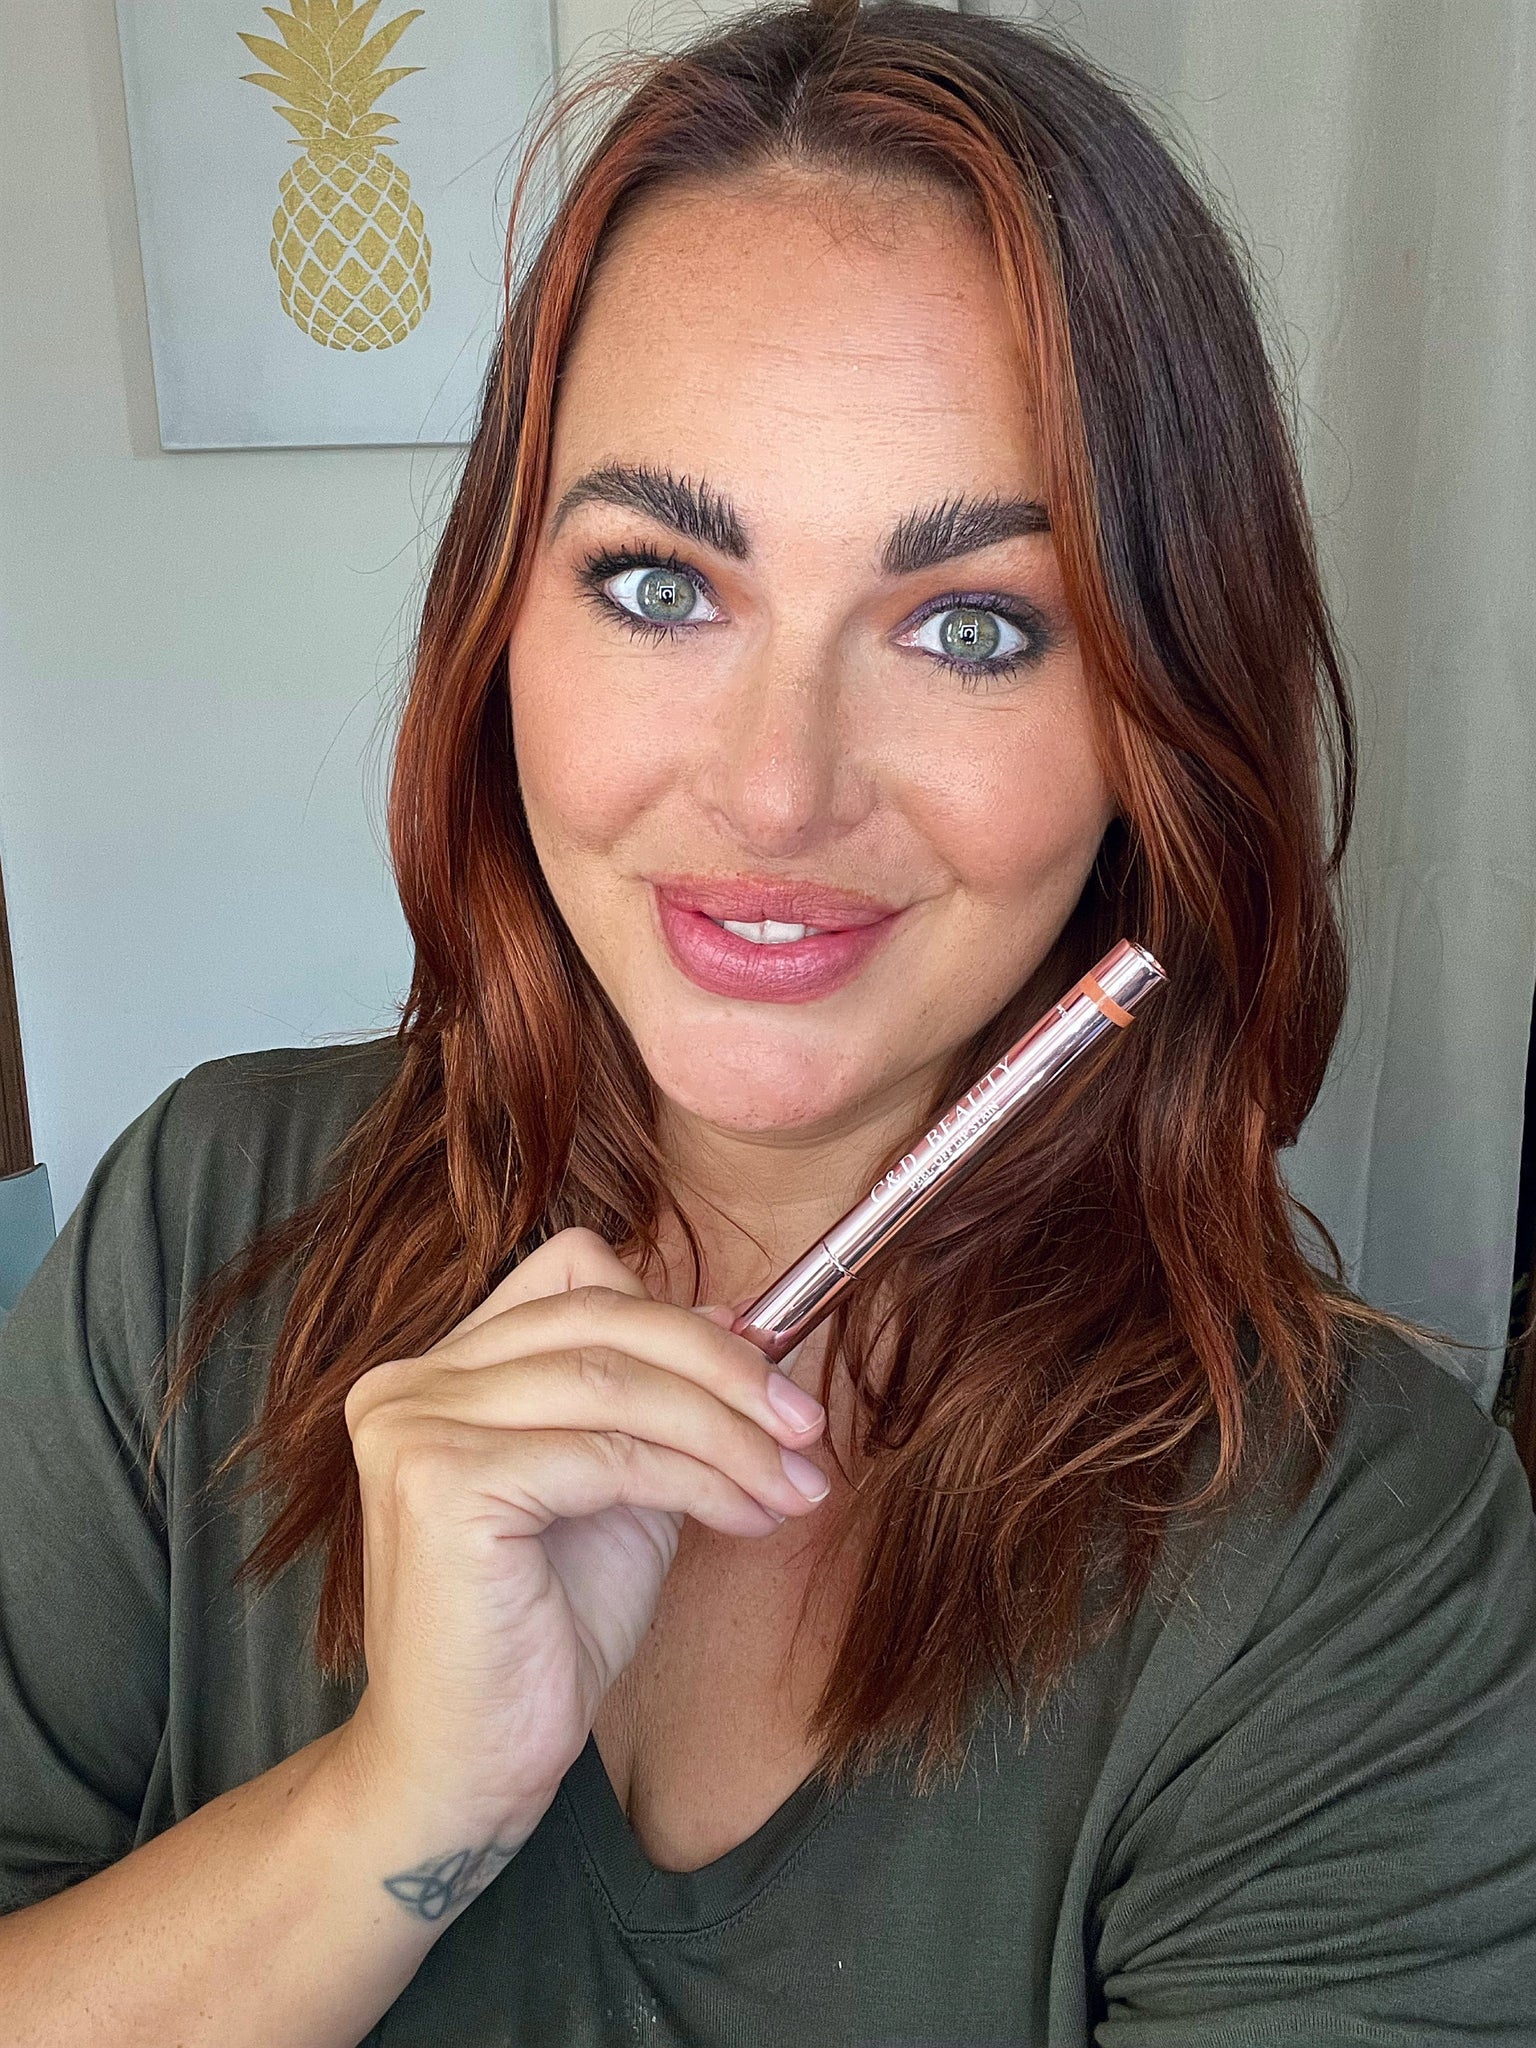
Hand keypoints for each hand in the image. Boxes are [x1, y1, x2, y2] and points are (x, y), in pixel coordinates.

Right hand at [331, 1227, 830, 1839]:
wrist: (471, 1763)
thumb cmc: (544, 1629)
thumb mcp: (619, 1485)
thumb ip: (659, 1402)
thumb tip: (744, 1322)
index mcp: (440, 1366)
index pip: (575, 1273)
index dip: (681, 1312)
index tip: (768, 1374)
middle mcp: (410, 1380)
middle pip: (603, 1318)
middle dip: (726, 1370)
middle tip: (808, 1428)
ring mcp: (415, 1425)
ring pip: (617, 1384)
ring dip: (729, 1433)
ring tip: (795, 1484)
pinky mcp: (442, 1482)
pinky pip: (610, 1456)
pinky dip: (699, 1480)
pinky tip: (748, 1517)